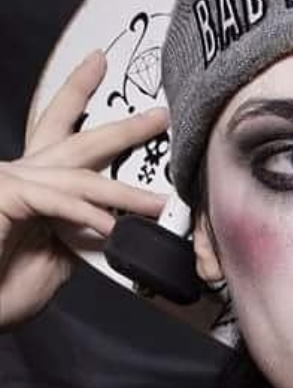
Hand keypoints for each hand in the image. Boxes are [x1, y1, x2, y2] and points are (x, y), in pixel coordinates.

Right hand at [0, 50, 168, 328]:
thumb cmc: (4, 286)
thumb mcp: (56, 258)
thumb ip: (80, 234)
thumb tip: (111, 226)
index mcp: (33, 184)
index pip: (62, 139)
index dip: (81, 104)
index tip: (106, 80)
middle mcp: (21, 173)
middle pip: (74, 140)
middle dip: (120, 128)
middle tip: (159, 116)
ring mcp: (10, 181)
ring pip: (78, 179)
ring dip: (125, 192)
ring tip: (160, 203)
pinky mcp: (5, 195)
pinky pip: (58, 203)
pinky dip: (88, 218)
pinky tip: (112, 231)